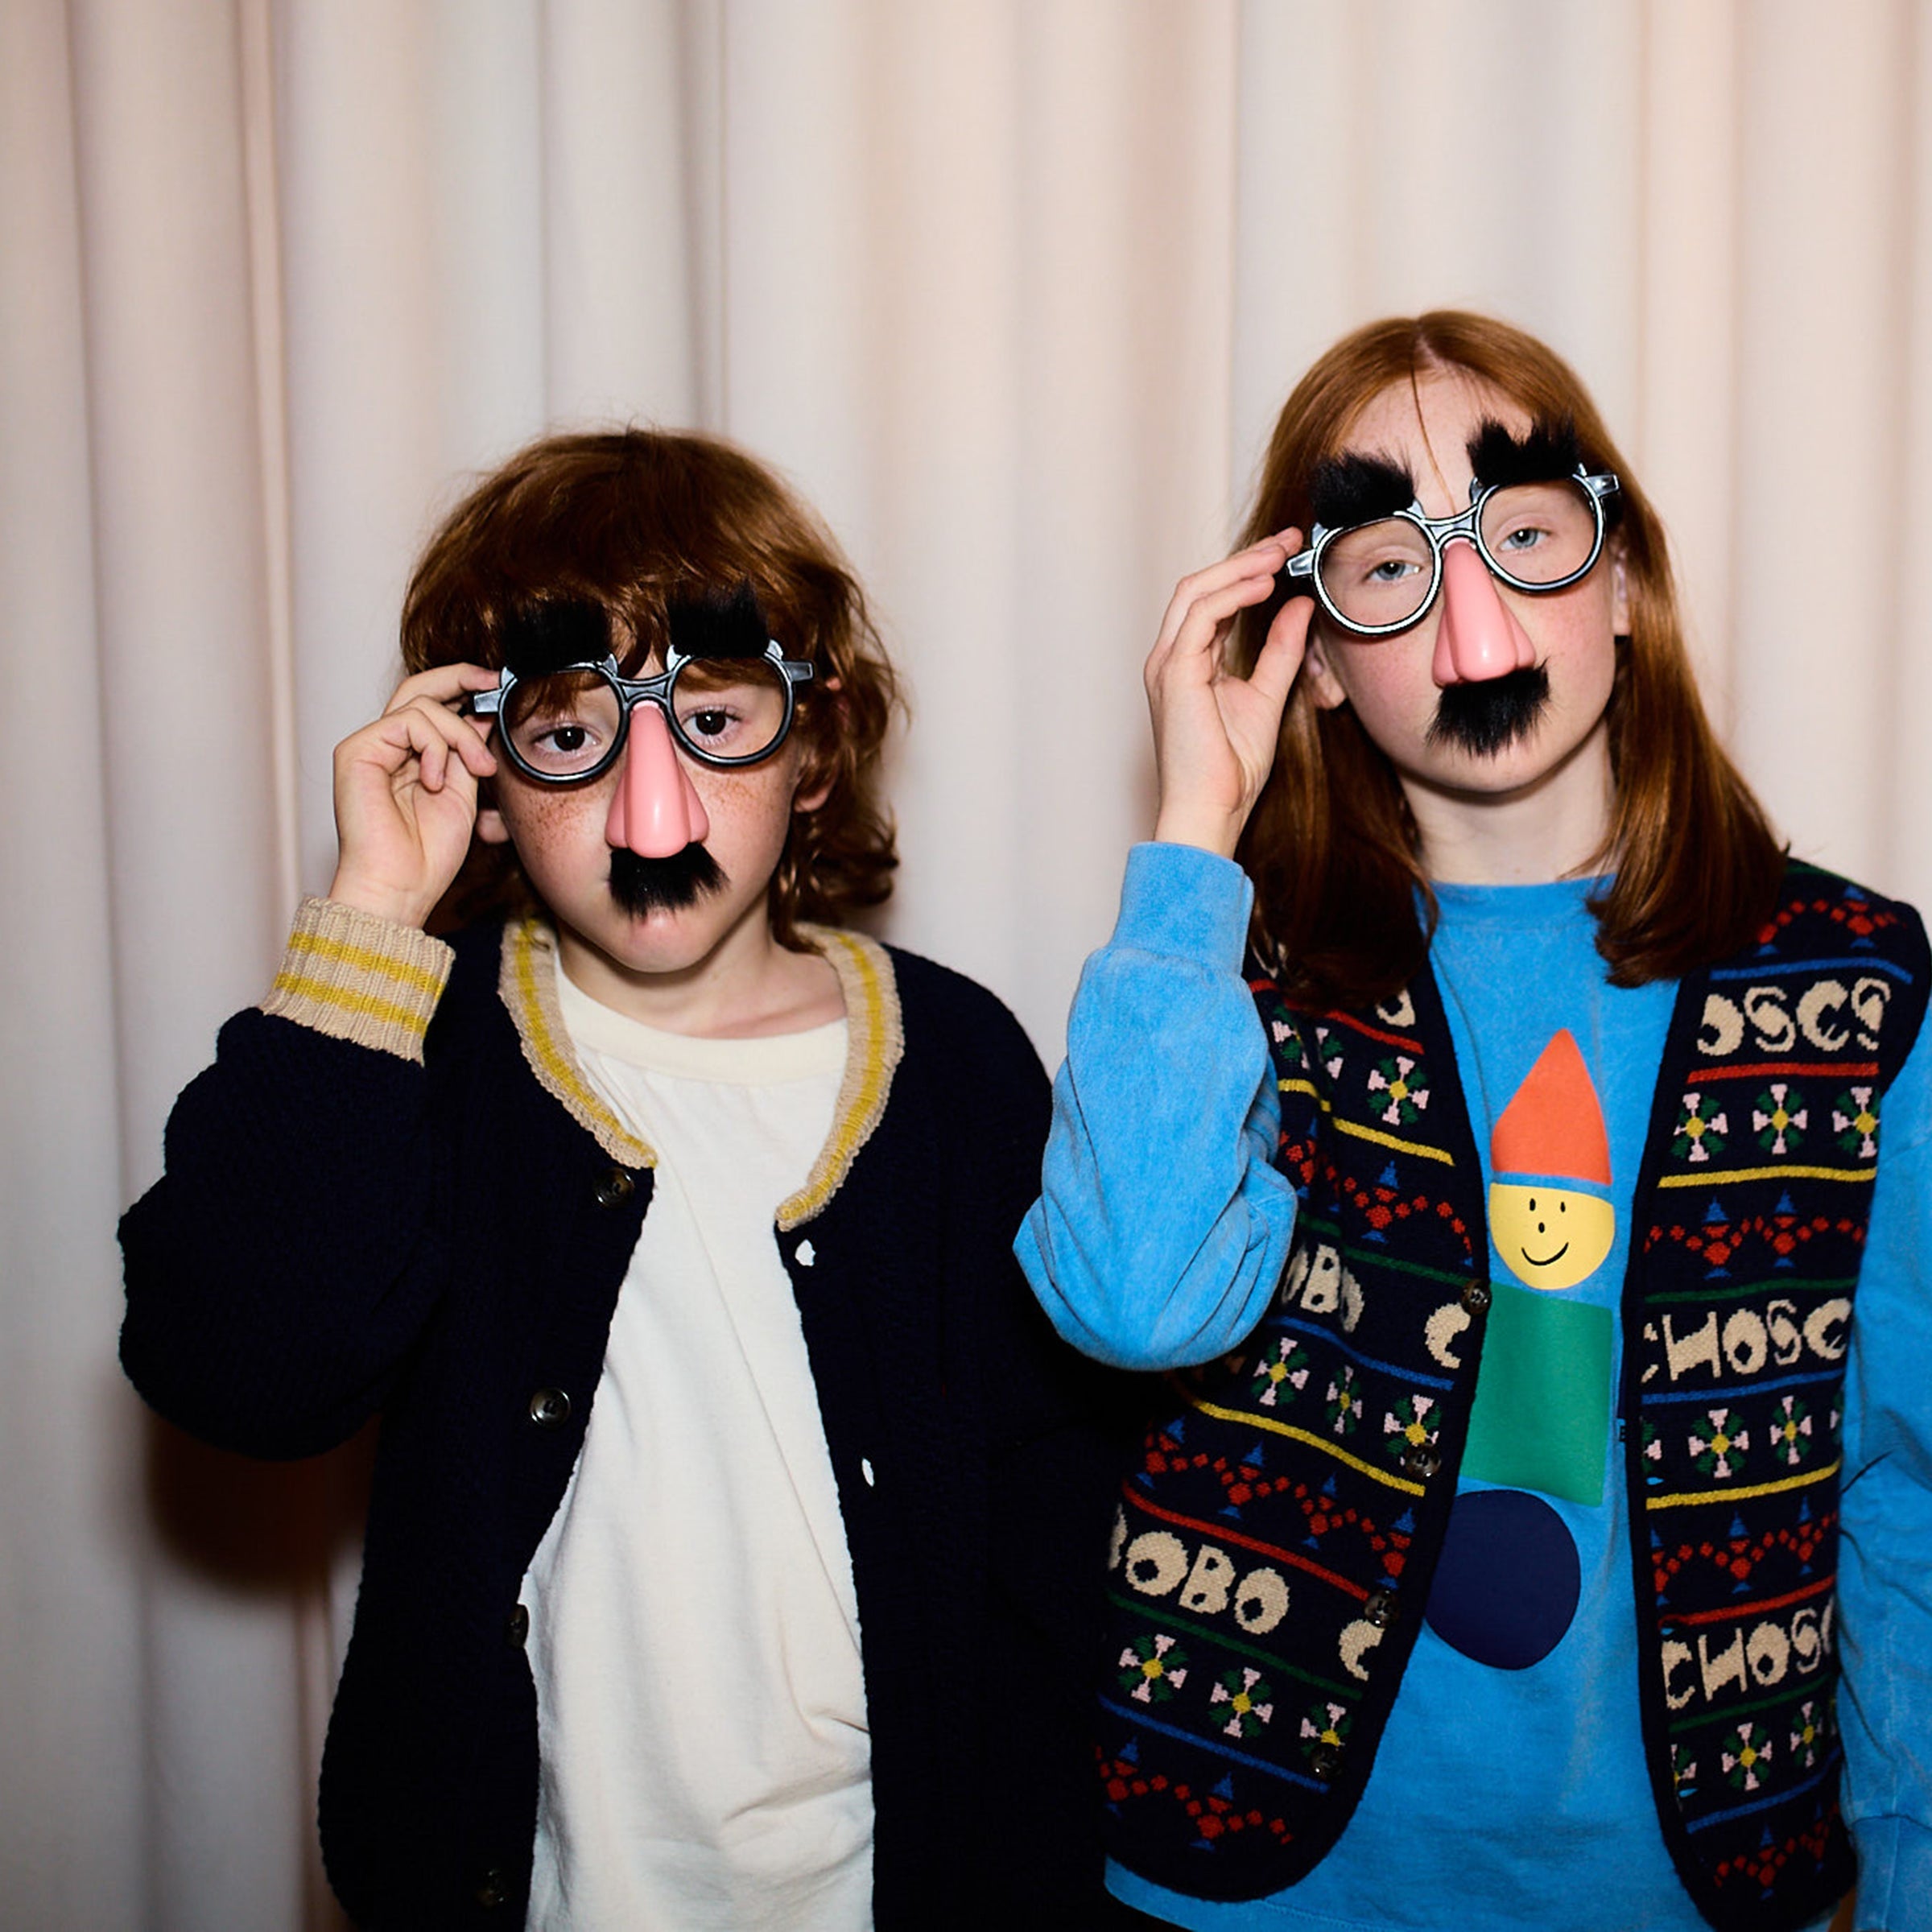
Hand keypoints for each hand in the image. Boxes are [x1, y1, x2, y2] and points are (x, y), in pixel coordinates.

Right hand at [328, 664, 500, 927]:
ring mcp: (369, 747)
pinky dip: (435, 746)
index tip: (495, 685)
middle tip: (491, 681)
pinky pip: (407, 721)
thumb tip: (482, 715)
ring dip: (460, 735)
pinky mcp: (356, 751)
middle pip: (418, 689)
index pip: (433, 705)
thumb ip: (466, 752)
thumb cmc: (428, 855)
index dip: (462, 687)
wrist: (402, 886)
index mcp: (410, 757)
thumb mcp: (463, 793)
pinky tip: (435, 780)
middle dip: (459, 677)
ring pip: (421, 705)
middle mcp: (386, 747)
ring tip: (475, 771)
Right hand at [1143, 531, 1313, 856]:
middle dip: (1245, 557)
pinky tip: (1265, 585)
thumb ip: (1281, 650)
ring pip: (1195, 591)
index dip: (1249, 571)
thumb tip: (1301, 608)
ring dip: (1240, 567)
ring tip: (1280, 554)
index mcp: (1188, 663)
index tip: (1288, 554)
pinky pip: (1200, 615)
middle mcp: (1171, 657)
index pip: (1213, 600)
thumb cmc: (1230, 770)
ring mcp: (1167, 664)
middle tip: (1288, 540)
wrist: (1212, 811)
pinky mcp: (1174, 673)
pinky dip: (1233, 593)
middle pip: (1199, 585)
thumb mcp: (1267, 696)